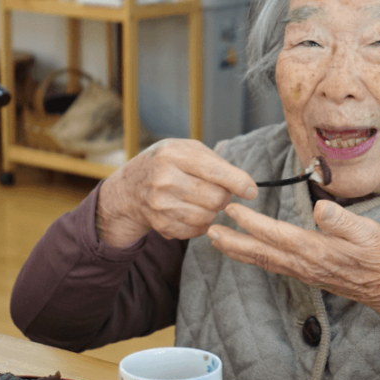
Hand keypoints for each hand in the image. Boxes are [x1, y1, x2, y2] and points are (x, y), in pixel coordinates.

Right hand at [97, 139, 257, 246]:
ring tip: (201, 200)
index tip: (251, 191)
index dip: (239, 183)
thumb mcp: (185, 149)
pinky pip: (197, 231)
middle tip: (218, 191)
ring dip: (212, 211)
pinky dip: (200, 223)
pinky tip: (190, 210)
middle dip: (224, 197)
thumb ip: (215, 162)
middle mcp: (164, 180)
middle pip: (216, 198)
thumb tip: (244, 185)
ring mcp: (161, 205)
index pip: (215, 171)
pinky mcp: (162, 225)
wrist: (128, 188)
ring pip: (209, 217)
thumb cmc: (165, 163)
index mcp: (173, 155)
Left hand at [207, 199, 379, 331]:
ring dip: (238, 250)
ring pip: (263, 261)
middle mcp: (304, 263)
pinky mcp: (307, 275)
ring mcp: (303, 272)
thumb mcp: (368, 232)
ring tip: (218, 241)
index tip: (231, 209)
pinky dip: (254, 258)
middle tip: (208, 231)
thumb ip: (341, 221)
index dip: (251, 222)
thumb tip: (320, 209)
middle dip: (233, 241)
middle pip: (260, 252)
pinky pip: (273, 266)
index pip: (275, 234)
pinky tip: (247, 252)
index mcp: (315, 250)